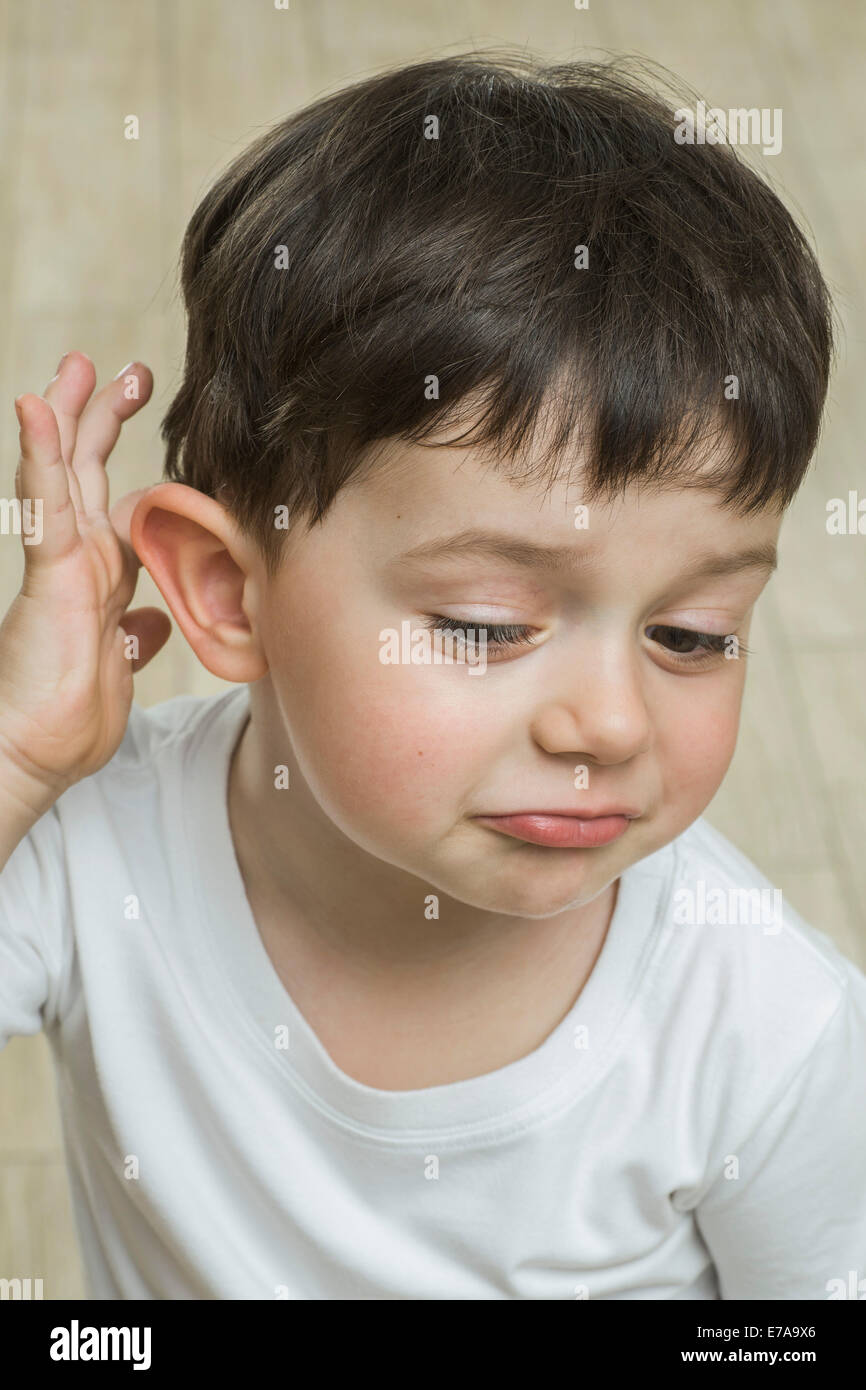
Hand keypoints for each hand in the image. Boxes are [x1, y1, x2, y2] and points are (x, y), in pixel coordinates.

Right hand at [0, 351, 170, 801]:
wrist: (34, 754)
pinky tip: (36, 409)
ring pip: (63, 472)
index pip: (114, 500)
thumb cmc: (69, 717)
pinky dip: (41, 454)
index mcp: (100, 575)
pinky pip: (45, 504)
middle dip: (100, 417)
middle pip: (88, 471)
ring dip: (68, 415)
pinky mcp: (49, 574)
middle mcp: (80, 560)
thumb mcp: (120, 666)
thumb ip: (134, 633)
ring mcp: (61, 562)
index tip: (145, 423)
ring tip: (77, 365)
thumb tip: (154, 622)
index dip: (125, 460)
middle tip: (124, 368)